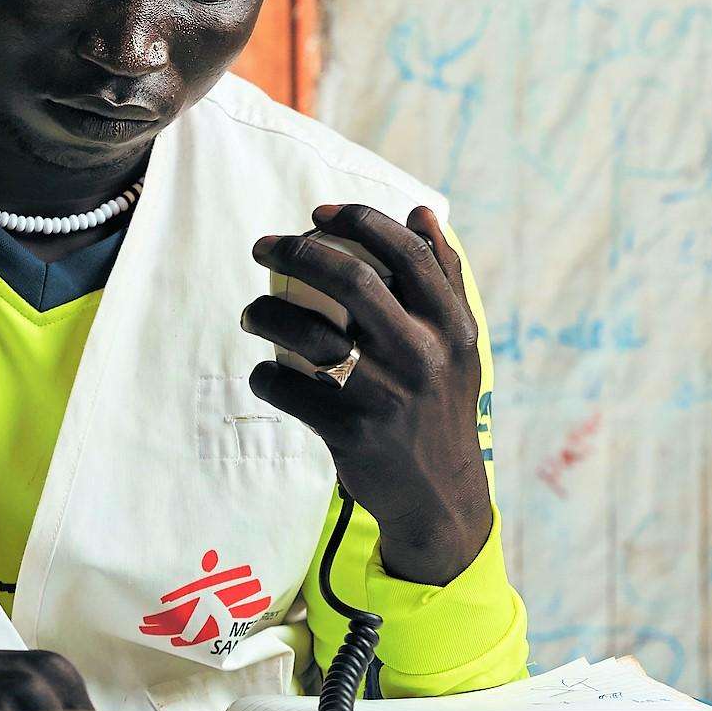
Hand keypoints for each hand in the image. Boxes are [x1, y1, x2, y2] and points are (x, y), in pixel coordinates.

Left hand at [243, 205, 492, 587]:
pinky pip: (288, 388)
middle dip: (296, 251)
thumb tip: (421, 213)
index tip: (317, 213)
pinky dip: (266, 376)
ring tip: (252, 313)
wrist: (440, 498)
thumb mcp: (459, 345)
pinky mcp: (351, 431)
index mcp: (451, 326)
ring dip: (266, 314)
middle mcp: (422, 354)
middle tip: (263, 247)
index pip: (406, 252)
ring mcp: (385, 394)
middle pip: (351, 279)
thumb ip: (444, 278)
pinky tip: (265, 374)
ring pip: (307, 332)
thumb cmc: (442, 407)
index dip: (359, 220)